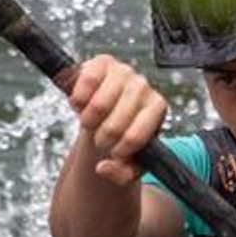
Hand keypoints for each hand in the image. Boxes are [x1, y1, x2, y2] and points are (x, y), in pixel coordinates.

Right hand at [67, 54, 167, 185]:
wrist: (108, 113)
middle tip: (100, 140)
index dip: (120, 151)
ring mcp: (124, 71)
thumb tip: (103, 168)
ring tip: (91, 123)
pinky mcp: (103, 62)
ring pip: (99, 105)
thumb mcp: (130, 162)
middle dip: (102, 139)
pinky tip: (80, 106)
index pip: (137, 135)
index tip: (115, 155)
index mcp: (157, 108)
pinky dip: (78, 99)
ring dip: (88, 122)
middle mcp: (143, 86)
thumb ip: (122, 173)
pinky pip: (87, 80)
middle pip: (115, 124)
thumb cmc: (123, 137)